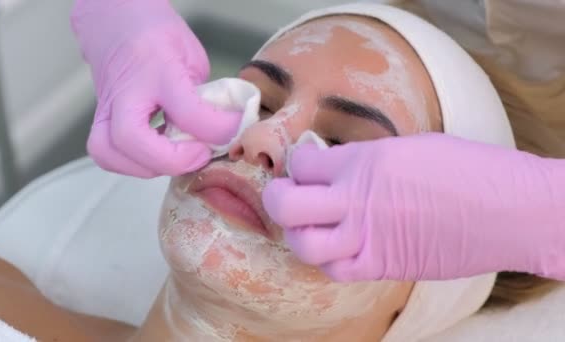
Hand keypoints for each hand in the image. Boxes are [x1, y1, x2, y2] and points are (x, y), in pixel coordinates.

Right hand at [71, 0, 240, 176]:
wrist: (115, 23)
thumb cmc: (157, 38)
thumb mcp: (191, 57)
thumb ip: (203, 95)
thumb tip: (221, 131)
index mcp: (156, 69)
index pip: (186, 110)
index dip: (217, 129)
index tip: (235, 130)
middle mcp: (125, 92)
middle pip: (131, 139)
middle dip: (172, 160)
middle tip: (201, 154)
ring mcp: (106, 109)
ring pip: (109, 153)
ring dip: (150, 167)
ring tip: (180, 158)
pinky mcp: (100, 124)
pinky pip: (108, 155)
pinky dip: (135, 165)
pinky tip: (160, 156)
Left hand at [263, 134, 564, 280]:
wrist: (510, 211)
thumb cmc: (469, 170)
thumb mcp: (410, 148)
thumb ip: (366, 160)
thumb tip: (340, 167)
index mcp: (364, 161)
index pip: (302, 164)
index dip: (296, 163)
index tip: (301, 166)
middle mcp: (357, 199)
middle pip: (286, 204)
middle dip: (275, 197)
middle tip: (282, 194)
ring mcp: (369, 237)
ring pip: (304, 244)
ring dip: (297, 234)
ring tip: (306, 225)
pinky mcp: (385, 265)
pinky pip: (338, 270)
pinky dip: (329, 260)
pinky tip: (337, 248)